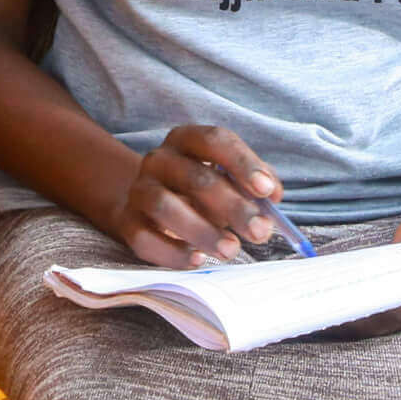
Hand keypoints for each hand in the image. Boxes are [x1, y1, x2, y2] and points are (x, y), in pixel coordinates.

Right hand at [105, 124, 290, 267]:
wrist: (148, 205)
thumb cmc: (199, 191)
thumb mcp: (227, 178)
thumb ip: (253, 184)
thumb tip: (273, 198)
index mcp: (187, 140)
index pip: (214, 140)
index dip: (242, 163)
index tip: (266, 190)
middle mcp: (159, 159)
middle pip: (194, 178)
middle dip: (232, 207)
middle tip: (260, 232)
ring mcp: (139, 189)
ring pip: (165, 207)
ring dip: (202, 231)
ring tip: (230, 250)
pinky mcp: (127, 221)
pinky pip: (144, 238)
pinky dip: (171, 252)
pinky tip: (196, 259)